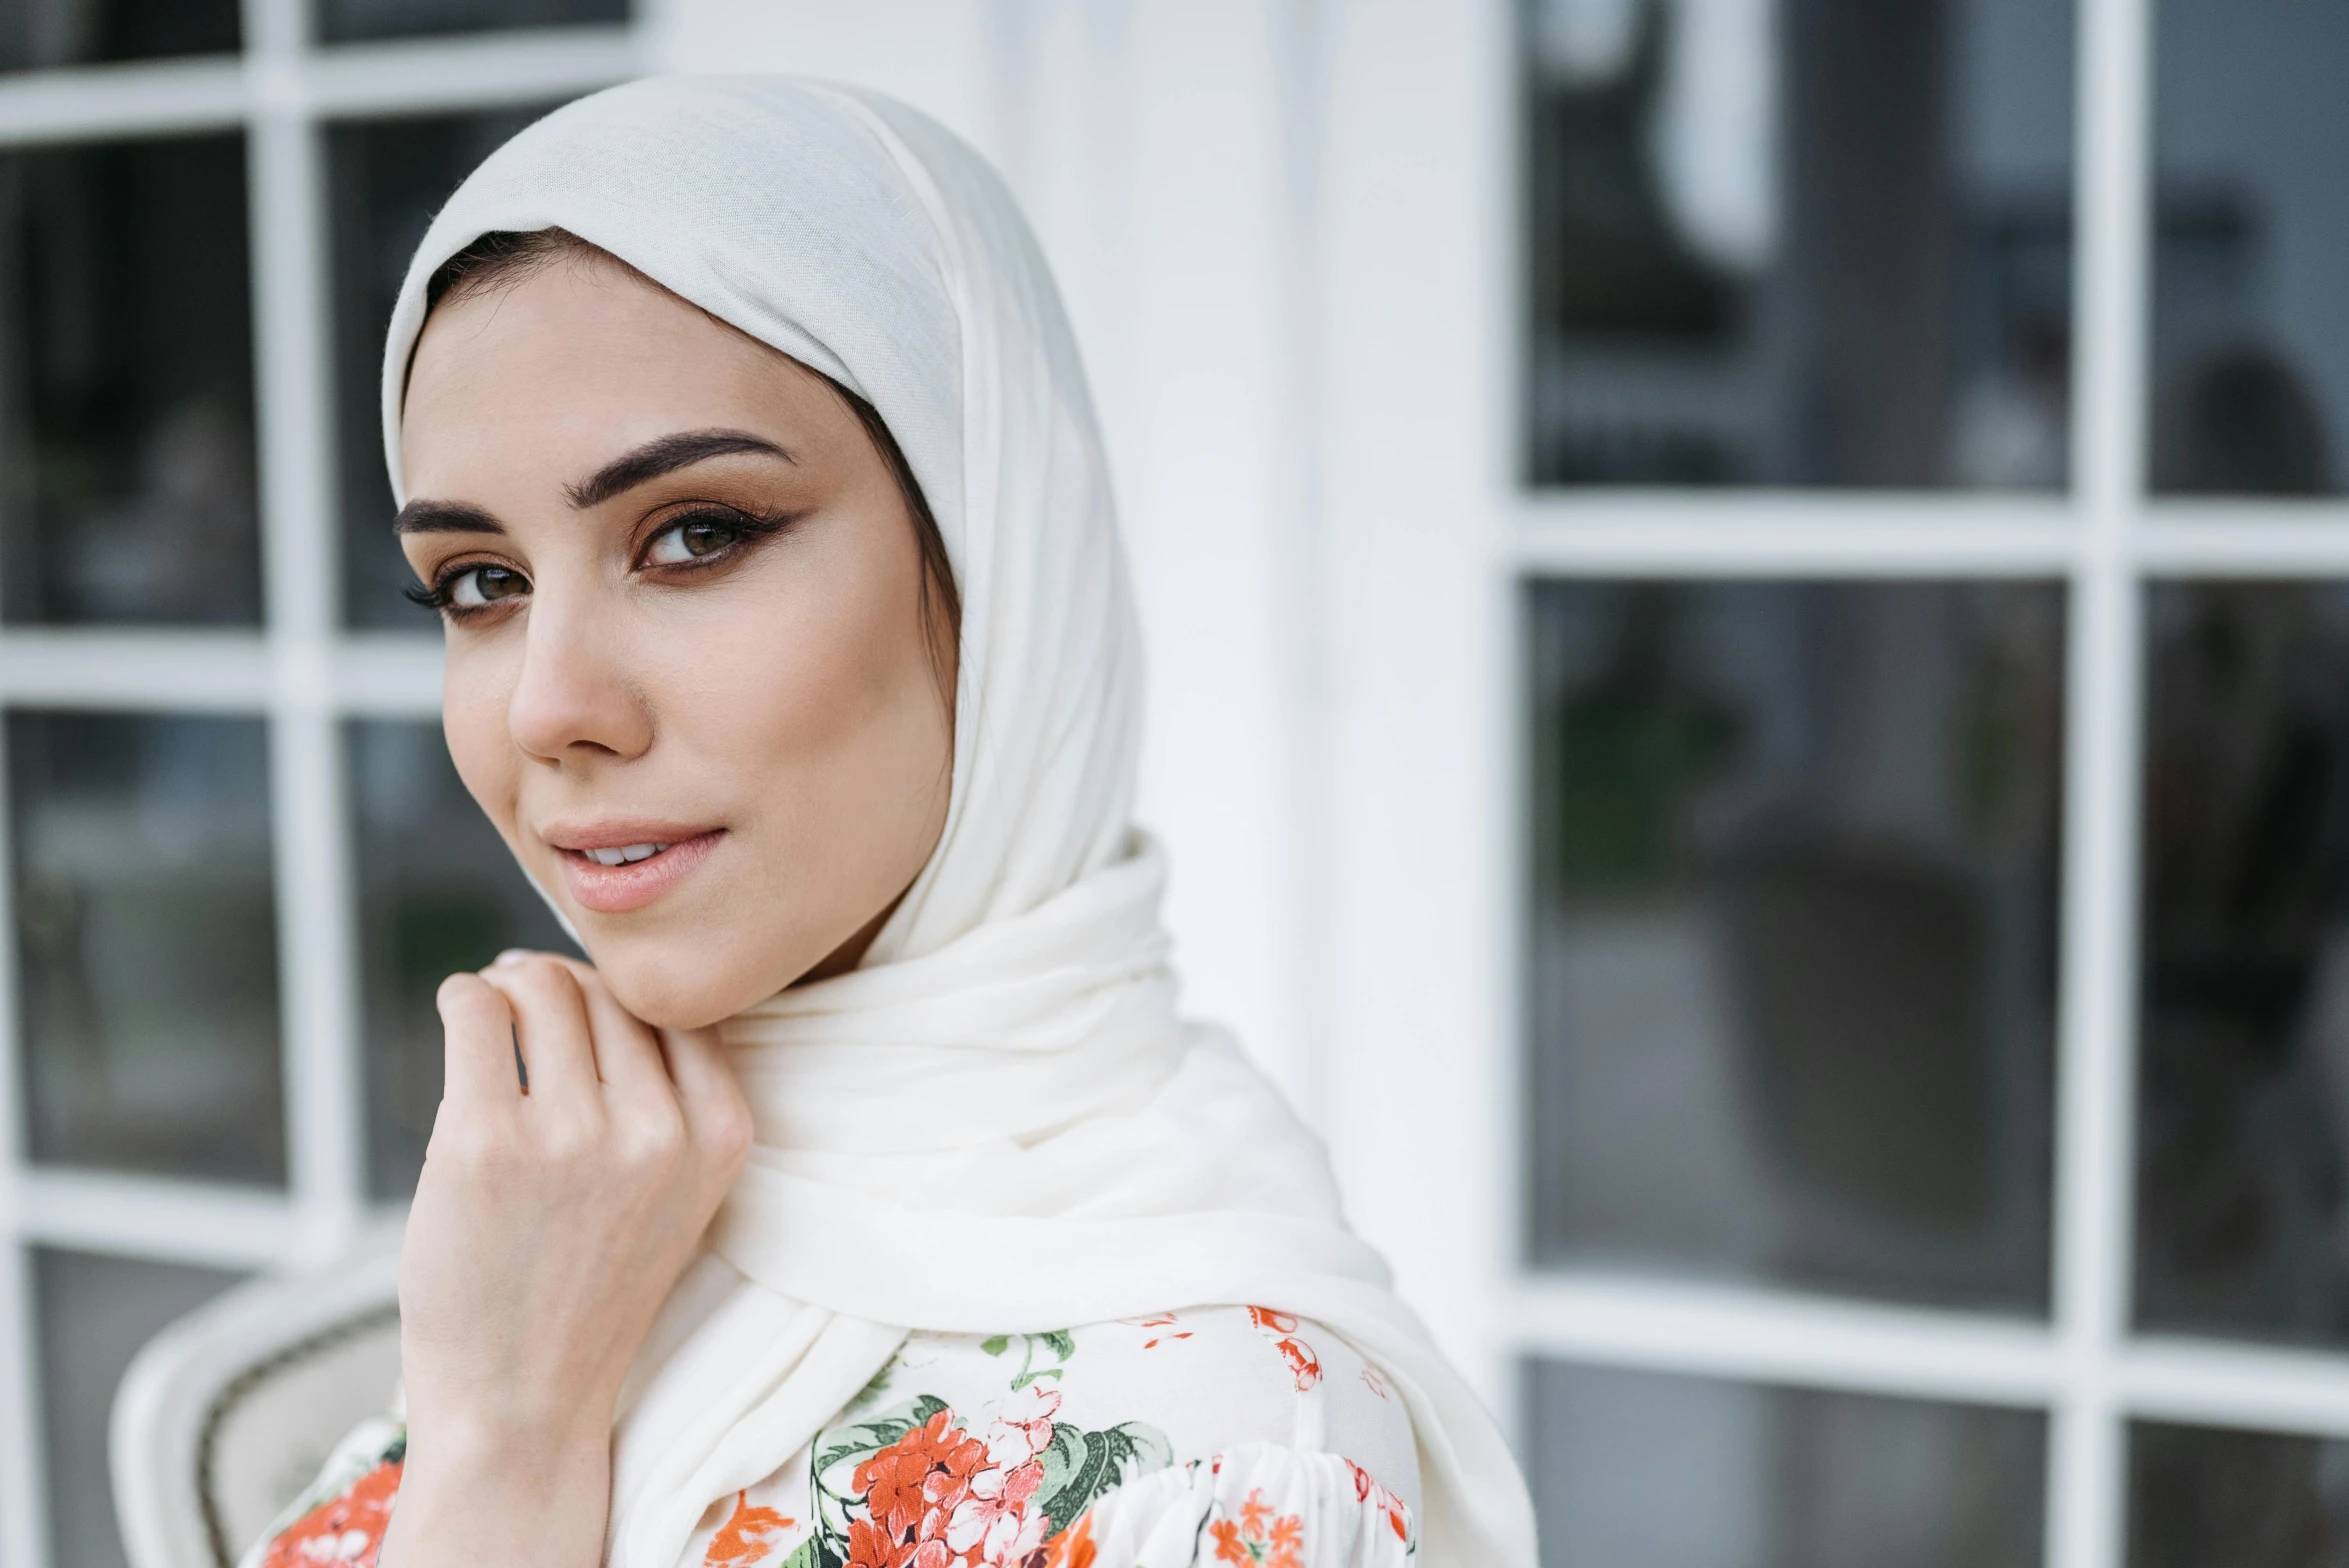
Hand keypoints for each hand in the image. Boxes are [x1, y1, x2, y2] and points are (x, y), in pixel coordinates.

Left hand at [378, 952, 751, 1567]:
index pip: (679, 1005)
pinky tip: (460, 1014)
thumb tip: (585, 973)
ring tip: (490, 1013)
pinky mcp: (486, 1141)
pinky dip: (463, 997)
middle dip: (557, 984)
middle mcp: (661, 1128)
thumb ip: (663, 1097)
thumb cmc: (585, 1291)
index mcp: (722, 1134)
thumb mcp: (674, 1193)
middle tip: (522, 1003)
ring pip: (542, 985)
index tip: (584, 1007)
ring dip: (508, 985)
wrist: (522, 1405)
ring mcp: (574, 1134)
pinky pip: (475, 1011)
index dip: (623, 993)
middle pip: (607, 988)